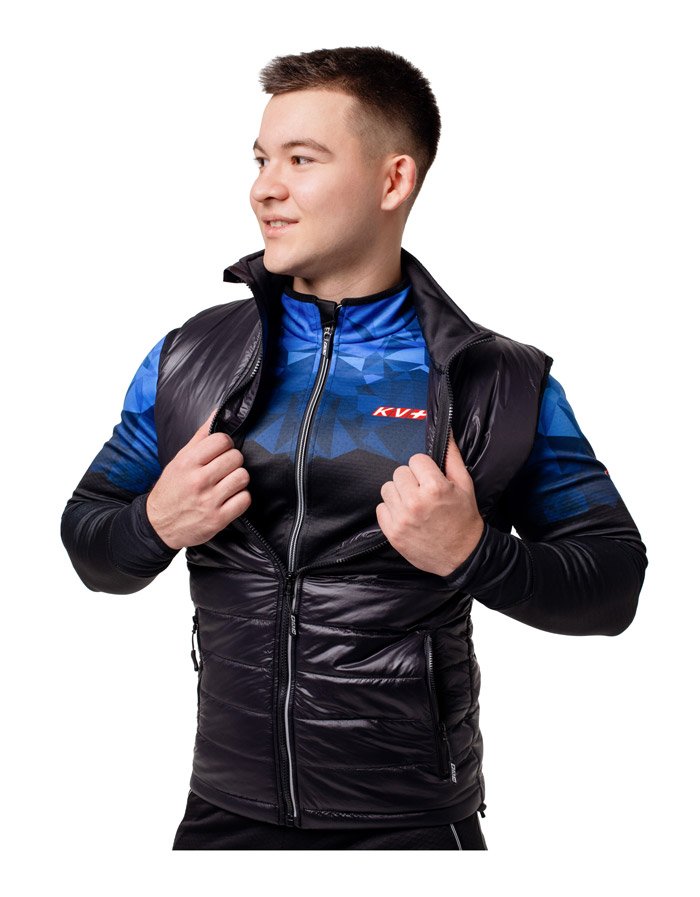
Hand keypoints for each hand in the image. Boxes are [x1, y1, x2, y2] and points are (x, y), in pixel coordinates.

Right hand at [146, 408, 251, 549]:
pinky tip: (230, 498)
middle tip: (224, 469)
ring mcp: (209, 501)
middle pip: (236, 457)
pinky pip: (245, 499)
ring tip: (227, 483)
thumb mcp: (179, 460)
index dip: (225, 444)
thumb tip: (219, 412)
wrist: (158, 525)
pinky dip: (240, 498)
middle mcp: (199, 480)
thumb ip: (200, 437)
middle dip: (233, 462)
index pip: (222, 440)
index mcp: (188, 462)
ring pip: (243, 477)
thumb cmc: (171, 489)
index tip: (221, 451)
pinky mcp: (218, 519)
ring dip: (238, 480)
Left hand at [375, 428, 484, 576]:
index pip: (416, 459)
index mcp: (434, 487)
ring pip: (387, 488)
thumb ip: (452, 456)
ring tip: (414, 504)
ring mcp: (402, 518)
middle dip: (411, 480)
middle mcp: (415, 502)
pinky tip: (407, 516)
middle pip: (399, 472)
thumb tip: (446, 431)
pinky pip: (381, 508)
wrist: (464, 556)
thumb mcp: (465, 485)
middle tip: (423, 493)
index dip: (425, 469)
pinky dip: (391, 511)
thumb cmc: (465, 519)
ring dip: (399, 494)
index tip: (431, 479)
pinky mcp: (392, 533)